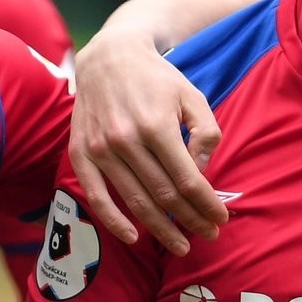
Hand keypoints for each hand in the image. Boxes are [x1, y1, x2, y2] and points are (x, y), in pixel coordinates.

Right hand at [69, 28, 225, 255]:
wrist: (109, 57)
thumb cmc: (157, 79)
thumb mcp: (192, 96)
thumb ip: (206, 132)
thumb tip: (201, 171)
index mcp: (156, 125)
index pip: (187, 179)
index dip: (206, 204)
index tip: (221, 218)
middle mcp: (126, 140)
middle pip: (164, 195)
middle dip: (190, 220)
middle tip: (209, 235)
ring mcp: (100, 148)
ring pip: (135, 201)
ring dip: (161, 229)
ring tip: (181, 244)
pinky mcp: (80, 153)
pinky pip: (96, 196)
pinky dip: (114, 221)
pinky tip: (133, 237)